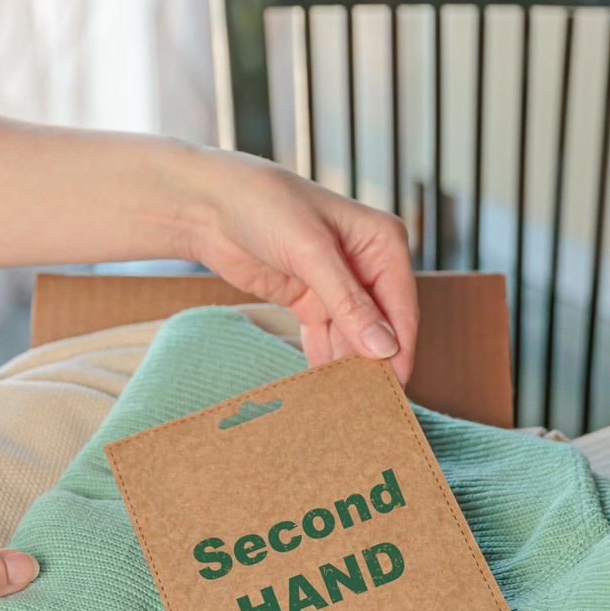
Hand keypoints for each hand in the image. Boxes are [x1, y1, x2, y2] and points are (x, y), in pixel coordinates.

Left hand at [175, 148, 418, 382]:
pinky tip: (324, 389)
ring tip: (347, 404)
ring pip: (355, 337)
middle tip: (372, 406)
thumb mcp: (310, 252)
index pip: (401, 305)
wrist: (208, 205)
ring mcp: (338, 285)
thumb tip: (384, 348)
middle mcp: (367, 264)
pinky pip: (327, 339)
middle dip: (376, 362)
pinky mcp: (310, 300)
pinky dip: (325, 361)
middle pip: (382, 325)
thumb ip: (348, 303)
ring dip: (350, 366)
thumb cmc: (264, 205)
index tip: (395, 388)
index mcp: (382, 242)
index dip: (401, 348)